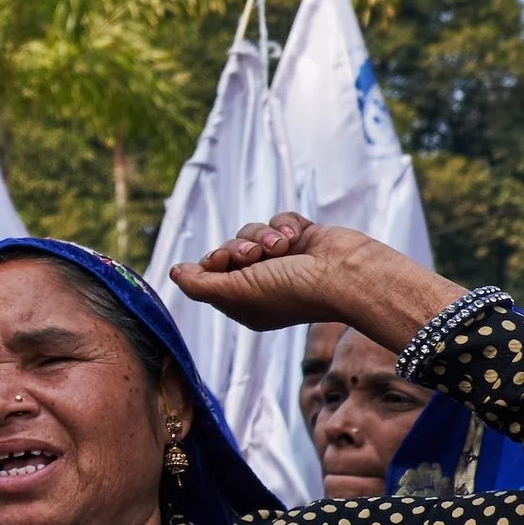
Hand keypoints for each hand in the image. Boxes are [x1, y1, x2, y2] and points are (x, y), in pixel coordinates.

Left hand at [168, 212, 460, 349]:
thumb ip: (200, 284)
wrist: (349, 275)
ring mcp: (285, 260)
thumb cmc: (294, 290)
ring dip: (263, 235)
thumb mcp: (237, 293)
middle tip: (252, 253)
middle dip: (238, 246)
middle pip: (229, 250)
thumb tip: (174, 272)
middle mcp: (264, 282)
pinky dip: (286, 225)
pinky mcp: (304, 239)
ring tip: (282, 246)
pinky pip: (279, 220)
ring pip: (252, 231)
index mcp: (247, 303)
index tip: (222, 260)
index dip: (212, 262)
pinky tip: (299, 237)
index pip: (210, 275)